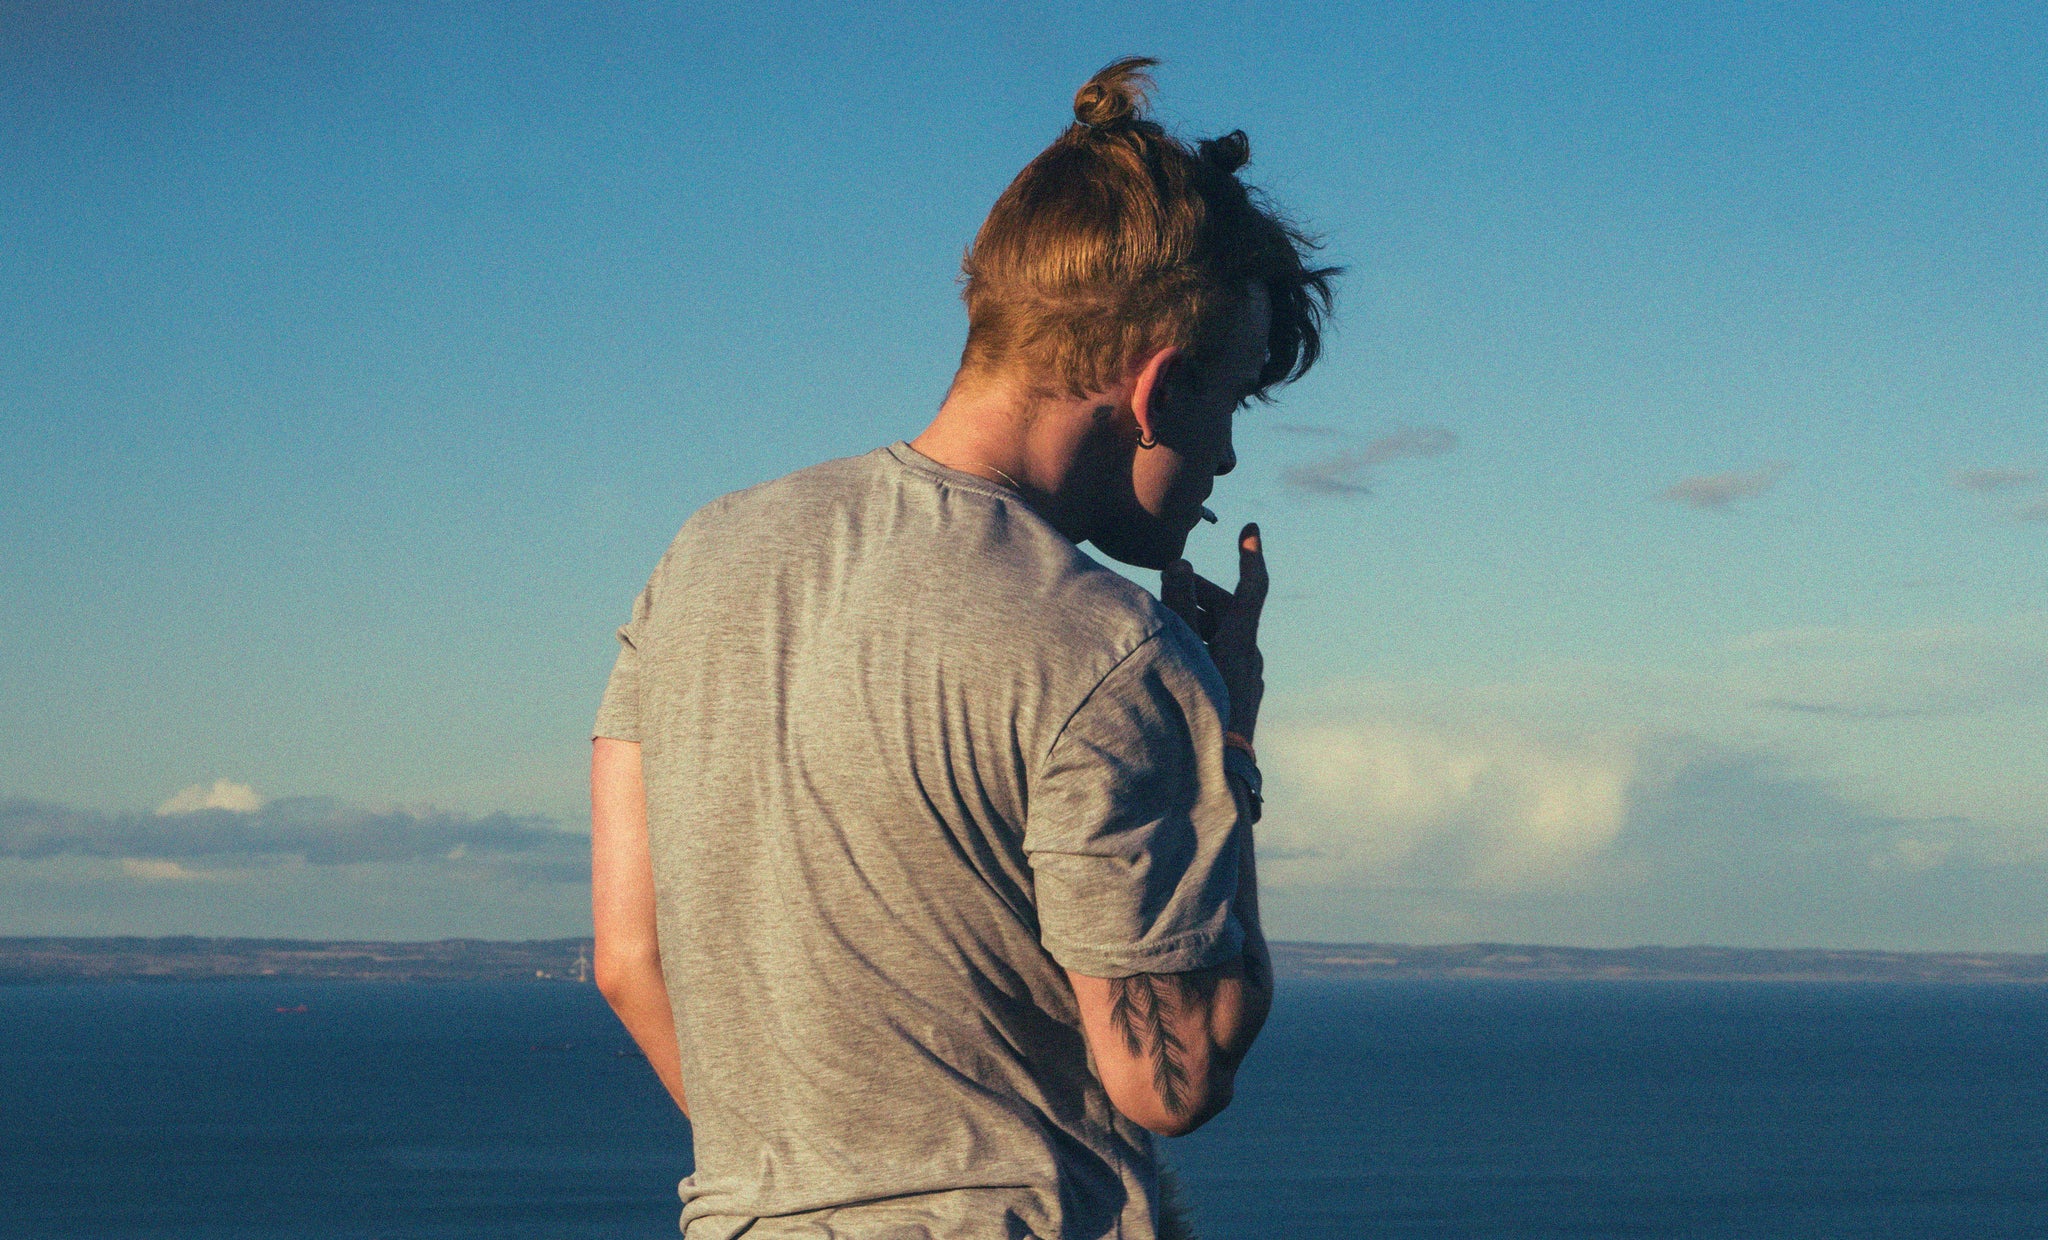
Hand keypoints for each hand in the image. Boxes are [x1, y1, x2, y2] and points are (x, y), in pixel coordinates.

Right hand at [1161, 523, 1266, 740]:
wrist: (1220, 772)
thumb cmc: (1198, 709)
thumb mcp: (1183, 651)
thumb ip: (1179, 607)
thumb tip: (1180, 564)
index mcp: (1242, 640)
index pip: (1252, 586)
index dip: (1250, 555)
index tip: (1250, 528)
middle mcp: (1249, 655)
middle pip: (1227, 608)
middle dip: (1197, 594)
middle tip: (1164, 587)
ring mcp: (1245, 677)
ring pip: (1221, 633)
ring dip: (1194, 621)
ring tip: (1162, 625)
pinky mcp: (1237, 694)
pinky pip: (1220, 655)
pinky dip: (1199, 643)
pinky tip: (1174, 655)